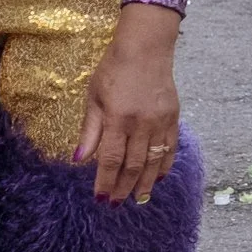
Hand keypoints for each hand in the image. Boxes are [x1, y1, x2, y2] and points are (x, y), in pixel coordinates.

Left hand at [75, 3, 182, 202]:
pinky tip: (158, 178)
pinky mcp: (173, 117)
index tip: (100, 197)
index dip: (105, 181)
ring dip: (145, 183)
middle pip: (133, 165)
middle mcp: (141, 123)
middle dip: (123, 187)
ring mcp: (160, 121)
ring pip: (153, 161)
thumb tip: (78, 159)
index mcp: (118, 118)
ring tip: (138, 199)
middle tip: (116, 203)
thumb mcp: (94, 97)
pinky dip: (164, 165)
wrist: (146, 48)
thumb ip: (90, 131)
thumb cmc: (114, 70)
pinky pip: (170, 148)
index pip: (111, 159)